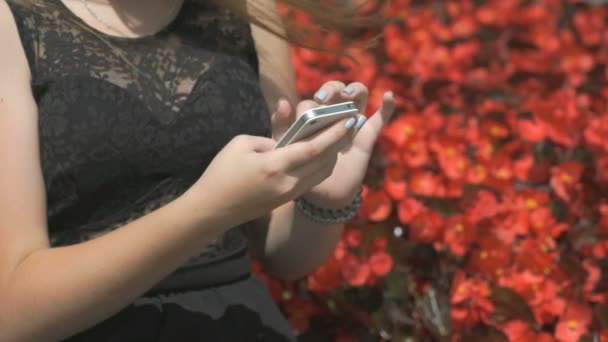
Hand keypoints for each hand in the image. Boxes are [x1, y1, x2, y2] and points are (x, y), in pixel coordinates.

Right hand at [188, 120, 353, 226]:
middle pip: (325, 161)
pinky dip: (322, 165)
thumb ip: (270, 138)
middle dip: (341, 141)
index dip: (334, 133)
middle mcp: (288, 182)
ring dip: (334, 154)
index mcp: (276, 165)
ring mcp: (290, 194)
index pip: (314, 148)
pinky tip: (324, 153)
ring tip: (340, 137)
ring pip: (322, 172)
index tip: (349, 119)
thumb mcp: (242, 144)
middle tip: (351, 124)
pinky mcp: (287, 200)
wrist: (212, 209)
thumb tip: (288, 140)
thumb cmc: (221, 172)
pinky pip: (312, 180)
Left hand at [271, 81, 395, 208]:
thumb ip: (281, 126)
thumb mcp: (286, 147)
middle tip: (328, 98)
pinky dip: (387, 106)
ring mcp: (352, 122)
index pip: (317, 98)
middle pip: (337, 89)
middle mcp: (334, 113)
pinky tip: (389, 96)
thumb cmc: (301, 168)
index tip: (318, 102)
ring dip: (355, 90)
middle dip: (334, 88)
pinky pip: (381, 118)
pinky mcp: (368, 135)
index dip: (318, 97)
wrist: (321, 194)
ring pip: (359, 95)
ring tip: (349, 96)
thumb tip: (283, 102)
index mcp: (314, 114)